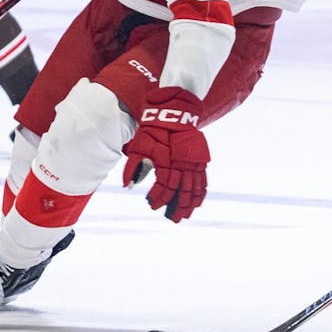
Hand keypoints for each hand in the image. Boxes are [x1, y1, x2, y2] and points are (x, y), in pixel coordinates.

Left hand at [122, 87, 209, 222]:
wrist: (173, 113)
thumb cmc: (153, 130)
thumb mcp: (139, 145)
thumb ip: (134, 167)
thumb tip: (127, 186)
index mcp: (167, 162)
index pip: (164, 187)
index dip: (158, 198)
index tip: (151, 205)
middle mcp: (182, 164)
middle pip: (181, 193)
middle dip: (176, 208)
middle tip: (172, 218)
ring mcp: (194, 162)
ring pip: (194, 189)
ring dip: (190, 204)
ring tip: (185, 215)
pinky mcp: (200, 159)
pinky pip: (203, 180)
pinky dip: (201, 193)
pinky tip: (197, 203)